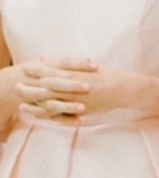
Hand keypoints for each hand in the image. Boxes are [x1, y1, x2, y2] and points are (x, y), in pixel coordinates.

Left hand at [18, 59, 144, 119]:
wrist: (123, 88)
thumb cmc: (108, 77)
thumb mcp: (87, 67)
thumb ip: (72, 64)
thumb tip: (56, 60)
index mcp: (74, 73)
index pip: (50, 70)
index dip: (36, 69)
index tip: (25, 68)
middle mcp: (72, 85)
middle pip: (46, 85)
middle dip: (30, 86)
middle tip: (16, 86)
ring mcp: (76, 97)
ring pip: (51, 100)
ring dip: (35, 102)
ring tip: (22, 104)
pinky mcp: (81, 108)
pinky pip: (62, 113)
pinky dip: (50, 116)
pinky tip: (42, 118)